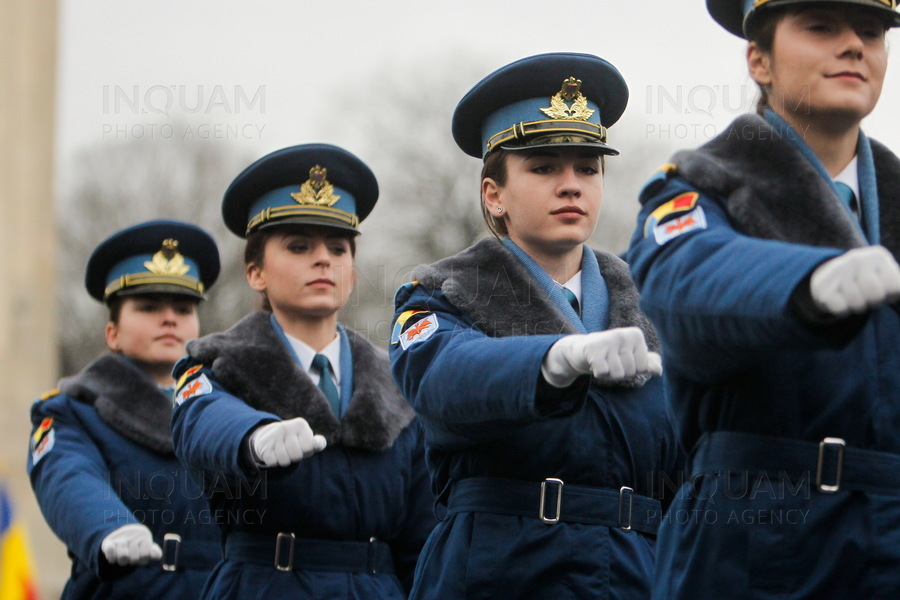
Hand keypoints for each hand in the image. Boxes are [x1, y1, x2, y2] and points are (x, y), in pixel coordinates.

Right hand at [100, 524, 161, 566]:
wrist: (122, 533)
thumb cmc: (138, 543)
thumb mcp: (147, 545)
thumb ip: (154, 551)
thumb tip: (157, 556)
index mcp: (144, 535)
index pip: (145, 555)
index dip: (142, 560)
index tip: (140, 555)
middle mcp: (132, 534)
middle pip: (134, 559)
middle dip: (132, 561)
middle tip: (130, 556)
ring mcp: (120, 538)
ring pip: (123, 557)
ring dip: (122, 562)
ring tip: (123, 558)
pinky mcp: (108, 542)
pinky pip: (110, 552)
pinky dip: (111, 558)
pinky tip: (113, 559)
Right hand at [249, 417, 326, 467]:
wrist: (269, 436)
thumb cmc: (295, 441)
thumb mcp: (308, 440)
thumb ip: (318, 443)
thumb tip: (317, 443)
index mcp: (300, 424)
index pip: (309, 447)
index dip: (306, 451)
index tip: (302, 444)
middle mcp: (286, 426)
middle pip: (297, 456)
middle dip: (295, 457)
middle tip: (290, 449)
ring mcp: (273, 435)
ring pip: (285, 461)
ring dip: (284, 460)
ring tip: (282, 451)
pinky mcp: (263, 445)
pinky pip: (273, 463)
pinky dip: (274, 462)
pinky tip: (273, 453)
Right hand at [541, 327, 662, 387]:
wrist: (581, 350)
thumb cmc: (611, 354)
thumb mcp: (632, 357)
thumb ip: (649, 363)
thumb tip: (658, 371)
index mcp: (636, 334)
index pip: (644, 367)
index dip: (633, 369)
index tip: (622, 359)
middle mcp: (623, 334)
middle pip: (630, 371)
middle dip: (620, 372)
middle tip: (610, 361)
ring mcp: (608, 340)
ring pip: (617, 374)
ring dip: (609, 374)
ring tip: (603, 362)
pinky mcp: (593, 349)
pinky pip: (603, 373)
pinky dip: (598, 374)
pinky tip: (594, 363)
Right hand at [810, 246, 899, 317]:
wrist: (830, 276)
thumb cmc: (868, 281)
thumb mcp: (887, 276)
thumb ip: (898, 284)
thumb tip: (899, 290)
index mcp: (878, 255)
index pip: (895, 287)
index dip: (890, 294)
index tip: (882, 288)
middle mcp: (857, 258)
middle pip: (875, 295)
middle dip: (873, 301)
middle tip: (867, 295)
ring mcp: (837, 270)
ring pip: (857, 303)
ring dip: (857, 306)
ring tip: (854, 297)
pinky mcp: (822, 286)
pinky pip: (841, 308)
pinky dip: (842, 310)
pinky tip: (840, 299)